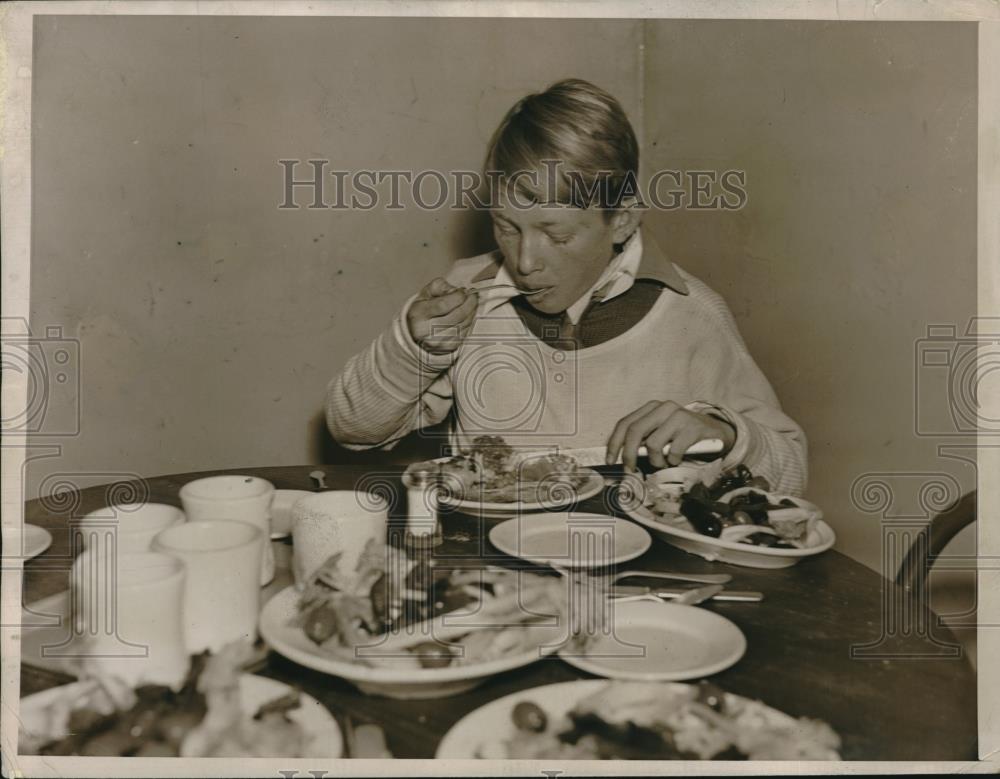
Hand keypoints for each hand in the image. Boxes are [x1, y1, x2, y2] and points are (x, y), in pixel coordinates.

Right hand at [406, 278, 478, 354]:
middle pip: (457, 315)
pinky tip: (468, 315)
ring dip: (472, 312)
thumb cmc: (422, 311)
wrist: (415, 333)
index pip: (443, 305)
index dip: (458, 296)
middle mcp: (426, 331)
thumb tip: (456, 290)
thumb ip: (440, 286)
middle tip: (473, 295)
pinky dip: (470, 322)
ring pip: (463, 324)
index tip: (463, 290)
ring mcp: (437, 342)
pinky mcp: (447, 348)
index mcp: (418, 315)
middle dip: (470, 303)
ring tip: (472, 303)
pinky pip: (465, 333)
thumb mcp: (426, 293)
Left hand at [606, 400, 736, 469]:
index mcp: (651, 407)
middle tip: (630, 469)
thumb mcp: (660, 432)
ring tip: (663, 462)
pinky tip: (677, 459)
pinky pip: (673, 451)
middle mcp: (663, 408)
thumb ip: (642, 439)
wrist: (716, 432)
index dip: (614, 443)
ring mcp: (679, 416)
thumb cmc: (681, 435)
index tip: (610, 460)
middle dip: (628, 454)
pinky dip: (672, 460)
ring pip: (653, 444)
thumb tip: (620, 457)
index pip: (625, 423)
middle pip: (635, 431)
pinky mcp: (692, 428)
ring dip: (656, 461)